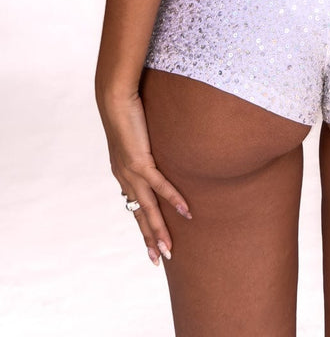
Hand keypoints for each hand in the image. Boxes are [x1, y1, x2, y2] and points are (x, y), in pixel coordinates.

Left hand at [98, 90, 191, 265]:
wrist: (115, 99)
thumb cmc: (126, 111)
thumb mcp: (136, 134)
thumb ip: (145, 145)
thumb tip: (158, 147)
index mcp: (123, 174)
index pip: (135, 207)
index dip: (144, 226)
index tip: (152, 244)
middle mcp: (124, 178)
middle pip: (140, 215)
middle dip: (150, 238)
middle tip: (160, 259)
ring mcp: (131, 172)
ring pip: (148, 208)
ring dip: (159, 230)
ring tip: (169, 249)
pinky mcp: (140, 162)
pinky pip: (159, 186)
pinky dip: (173, 199)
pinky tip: (185, 211)